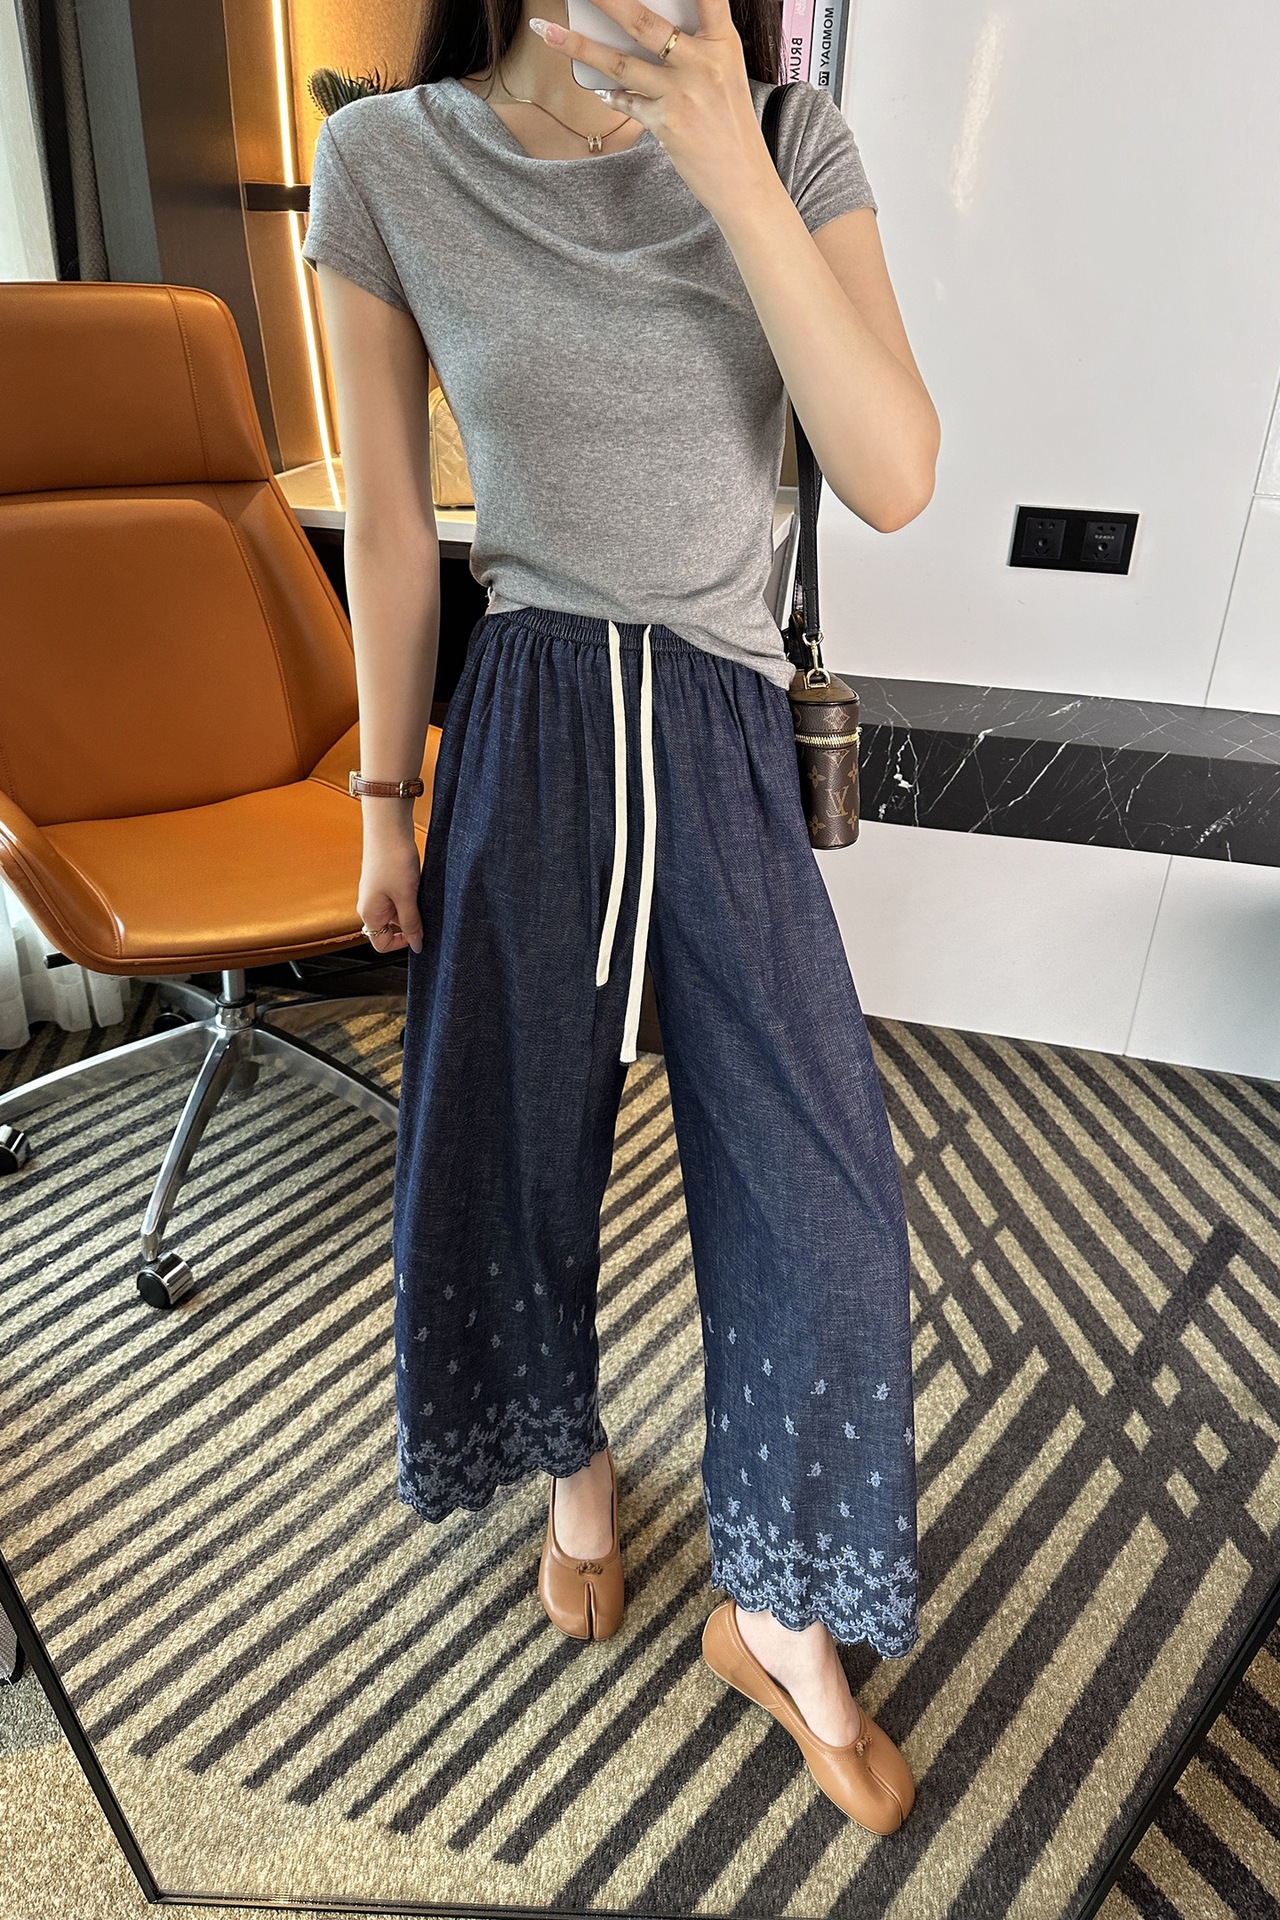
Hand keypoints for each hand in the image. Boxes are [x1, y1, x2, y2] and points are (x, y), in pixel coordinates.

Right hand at [357, 830, 423, 955]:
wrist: (388, 826)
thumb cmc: (393, 860)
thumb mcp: (406, 897)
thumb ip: (411, 923)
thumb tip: (416, 945)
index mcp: (369, 914)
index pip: (381, 944)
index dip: (402, 943)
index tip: (419, 933)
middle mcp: (370, 905)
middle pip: (390, 928)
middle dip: (410, 924)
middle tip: (424, 910)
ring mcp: (377, 892)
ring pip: (397, 912)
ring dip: (412, 907)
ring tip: (421, 892)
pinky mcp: (385, 881)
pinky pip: (399, 897)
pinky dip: (410, 895)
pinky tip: (418, 883)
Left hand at [528, 0, 776, 222]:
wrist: (743, 179)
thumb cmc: (731, 123)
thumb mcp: (726, 73)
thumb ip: (697, 46)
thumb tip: (648, 28)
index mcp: (723, 43)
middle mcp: (702, 63)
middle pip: (643, 22)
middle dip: (605, 0)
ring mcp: (681, 94)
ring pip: (619, 63)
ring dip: (578, 45)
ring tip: (545, 31)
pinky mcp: (665, 123)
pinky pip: (626, 101)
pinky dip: (613, 95)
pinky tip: (601, 90)